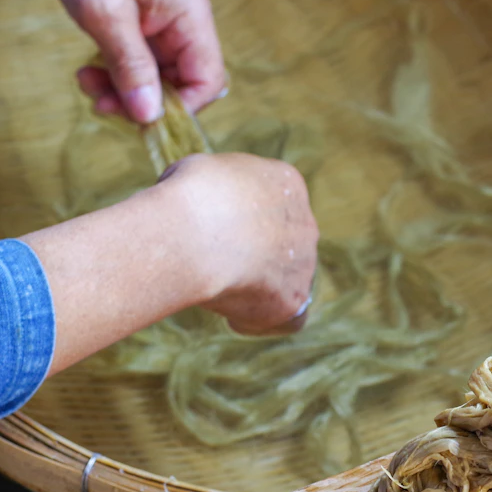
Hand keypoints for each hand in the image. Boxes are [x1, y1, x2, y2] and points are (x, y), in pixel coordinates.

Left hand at [0, 0, 225, 122]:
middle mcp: (184, 28)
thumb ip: (130, 67)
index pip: (207, 80)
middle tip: (102, 103)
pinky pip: (138, 71)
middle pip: (182, 88)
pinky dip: (115, 79)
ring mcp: (163, 33)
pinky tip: (89, 72)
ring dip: (123, 93)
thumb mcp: (107, 16)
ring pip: (156, 84)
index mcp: (190, 18)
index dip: (182, 108)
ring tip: (87, 83)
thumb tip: (150, 116)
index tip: (142, 118)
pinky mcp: (142, 36)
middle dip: (143, 102)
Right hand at [159, 154, 319, 334]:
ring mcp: (304, 263)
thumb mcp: (198, 172)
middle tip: (218, 264)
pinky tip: (229, 315)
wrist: (194, 233)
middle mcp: (305, 223)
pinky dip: (255, 319)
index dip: (245, 221)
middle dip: (255, 255)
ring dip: (256, 286)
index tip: (218, 232)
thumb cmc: (186, 199)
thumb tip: (199, 205)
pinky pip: (281, 316)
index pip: (274, 206)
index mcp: (287, 184)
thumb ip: (214, 192)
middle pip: (285, 244)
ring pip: (285, 280)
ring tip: (217, 289)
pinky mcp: (294, 299)